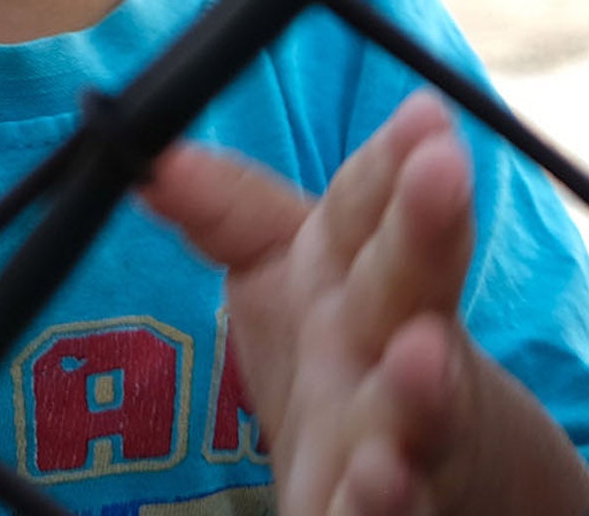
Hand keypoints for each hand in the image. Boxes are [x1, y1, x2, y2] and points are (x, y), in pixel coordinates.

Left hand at [142, 95, 588, 515]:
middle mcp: (396, 338)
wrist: (441, 463)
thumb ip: (227, 210)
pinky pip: (381, 511)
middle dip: (426, 228)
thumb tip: (146, 156)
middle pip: (413, 278)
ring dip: (421, 384)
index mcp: (360, 267)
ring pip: (420, 405)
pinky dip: (384, 501)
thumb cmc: (350, 344)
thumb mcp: (289, 267)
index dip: (392, 157)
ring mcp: (404, 429)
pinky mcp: (382, 508)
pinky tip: (381, 484)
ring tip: (419, 358)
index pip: (372, 201)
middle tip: (442, 173)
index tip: (423, 113)